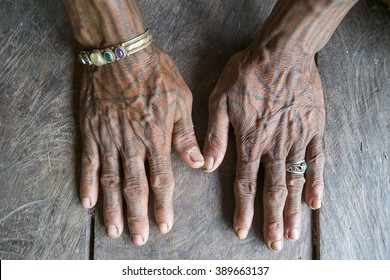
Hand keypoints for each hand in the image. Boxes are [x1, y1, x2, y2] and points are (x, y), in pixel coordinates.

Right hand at [79, 44, 203, 245]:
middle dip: (137, 216)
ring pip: (111, 180)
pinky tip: (87, 202)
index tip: (164, 225)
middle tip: (138, 238)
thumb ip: (186, 134)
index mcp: (156, 138)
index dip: (163, 205)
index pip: (161, 179)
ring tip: (113, 230)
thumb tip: (198, 163)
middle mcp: (132, 144)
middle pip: (135, 187)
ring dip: (112, 208)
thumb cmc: (155, 73)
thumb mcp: (180, 100)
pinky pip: (88, 161)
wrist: (121, 52)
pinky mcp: (91, 131)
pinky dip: (87, 183)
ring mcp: (109, 139)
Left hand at [202, 45, 324, 251]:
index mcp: (249, 140)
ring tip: (292, 233)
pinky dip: (317, 182)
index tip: (243, 230)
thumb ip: (215, 135)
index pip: (244, 184)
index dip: (243, 210)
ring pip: (294, 181)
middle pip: (272, 190)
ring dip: (292, 210)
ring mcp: (296, 138)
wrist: (281, 52)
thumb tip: (208, 166)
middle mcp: (273, 146)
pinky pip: (318, 160)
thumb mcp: (220, 100)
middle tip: (273, 244)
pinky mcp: (314, 128)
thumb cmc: (247, 73)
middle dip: (271, 220)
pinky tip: (316, 202)